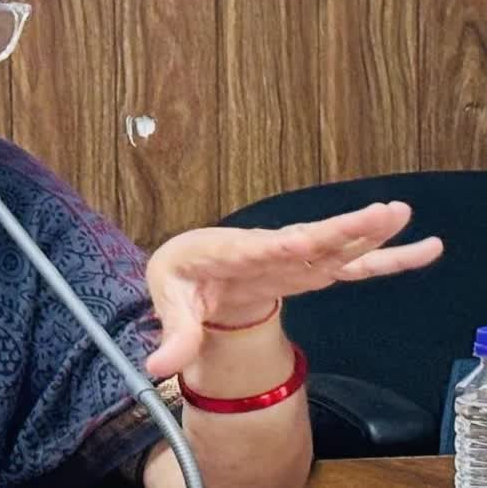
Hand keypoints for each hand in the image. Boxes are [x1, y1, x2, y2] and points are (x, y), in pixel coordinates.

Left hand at [143, 201, 442, 377]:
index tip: (302, 241)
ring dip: (365, 232)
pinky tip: (421, 248)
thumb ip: (173, 335)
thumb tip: (158, 367)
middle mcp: (265, 249)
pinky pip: (349, 265)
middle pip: (307, 239)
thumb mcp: (168, 302)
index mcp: (226, 253)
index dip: (278, 247)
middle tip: (379, 212)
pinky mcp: (307, 269)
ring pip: (333, 246)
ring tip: (399, 215)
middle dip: (341, 227)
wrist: (191, 264)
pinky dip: (383, 258)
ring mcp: (290, 258)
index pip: (254, 251)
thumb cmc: (182, 276)